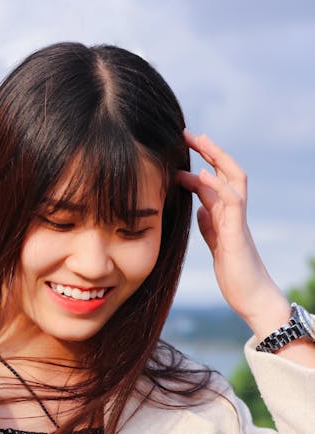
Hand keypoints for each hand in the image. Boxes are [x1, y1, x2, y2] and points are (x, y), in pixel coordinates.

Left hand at [177, 130, 289, 336]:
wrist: (254, 299)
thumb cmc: (237, 275)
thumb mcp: (217, 246)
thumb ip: (210, 226)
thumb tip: (199, 209)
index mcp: (227, 216)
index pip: (216, 182)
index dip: (200, 163)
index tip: (180, 151)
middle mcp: (234, 214)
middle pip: (227, 172)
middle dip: (209, 151)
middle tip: (186, 134)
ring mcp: (237, 222)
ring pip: (234, 180)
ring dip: (215, 158)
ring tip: (197, 140)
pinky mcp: (237, 235)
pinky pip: (232, 204)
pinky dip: (218, 187)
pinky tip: (202, 175)